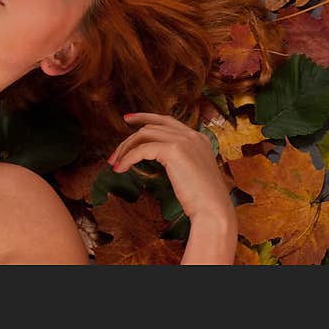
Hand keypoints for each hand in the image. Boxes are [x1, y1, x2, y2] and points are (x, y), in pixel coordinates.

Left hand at [107, 112, 233, 223]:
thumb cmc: (202, 200)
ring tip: (115, 163)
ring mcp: (184, 140)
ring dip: (126, 149)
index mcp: (198, 138)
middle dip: (129, 140)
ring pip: (144, 135)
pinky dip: (128, 158)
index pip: (166, 120)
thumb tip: (154, 155)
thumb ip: (178, 159)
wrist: (214, 211)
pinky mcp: (174, 149)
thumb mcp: (191, 172)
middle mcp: (192, 135)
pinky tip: (120, 169)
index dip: (145, 117)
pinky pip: (142, 150)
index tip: (128, 119)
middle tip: (114, 155)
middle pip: (151, 127)